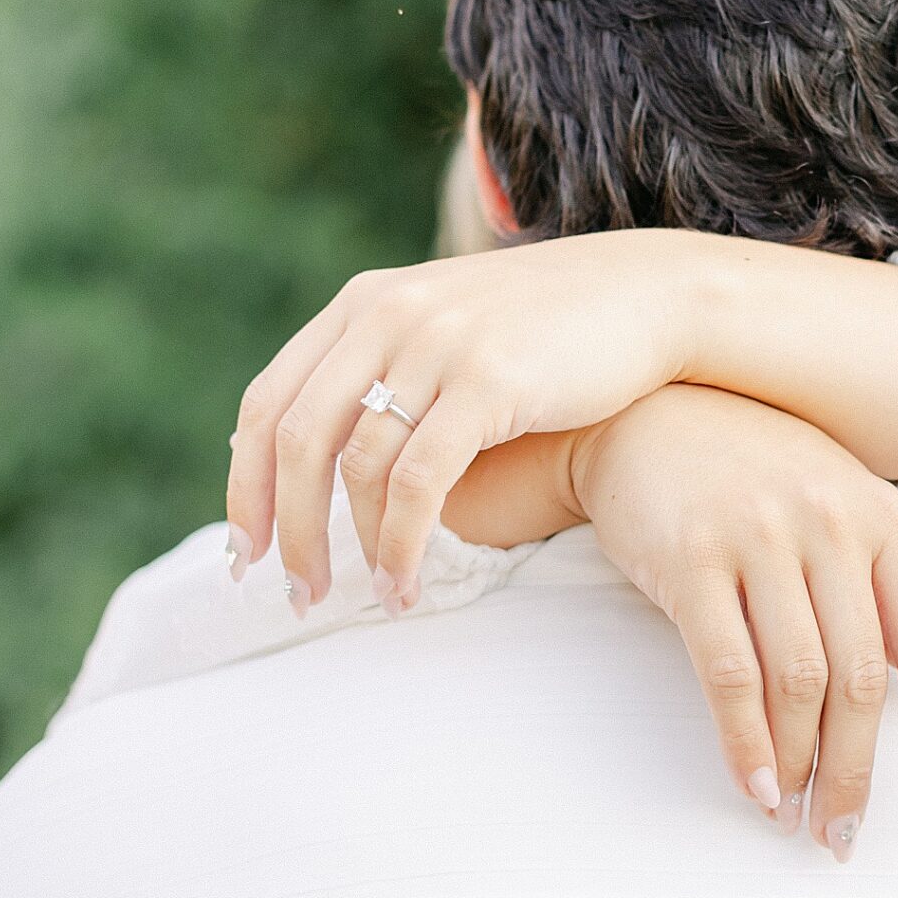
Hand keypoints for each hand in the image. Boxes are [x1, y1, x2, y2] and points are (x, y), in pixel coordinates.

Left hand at [226, 231, 709, 607]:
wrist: (652, 297)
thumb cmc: (555, 332)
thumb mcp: (452, 327)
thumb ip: (391, 369)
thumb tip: (338, 454)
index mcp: (365, 304)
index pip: (268, 401)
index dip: (245, 485)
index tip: (249, 552)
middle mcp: (386, 315)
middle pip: (295, 440)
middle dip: (286, 530)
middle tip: (293, 595)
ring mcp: (435, 343)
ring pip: (355, 467)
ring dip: (351, 549)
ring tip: (374, 600)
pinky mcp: (485, 381)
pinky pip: (418, 482)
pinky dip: (401, 545)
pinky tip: (407, 584)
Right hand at [568, 387, 897, 856]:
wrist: (647, 411)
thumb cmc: (758, 475)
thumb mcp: (850, 519)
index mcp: (886, 524)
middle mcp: (833, 527)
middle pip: (864, 679)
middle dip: (857, 772)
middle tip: (844, 834)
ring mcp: (761, 538)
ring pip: (799, 680)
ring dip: (799, 764)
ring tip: (791, 812)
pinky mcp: (691, 557)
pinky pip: (727, 669)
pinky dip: (743, 740)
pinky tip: (753, 783)